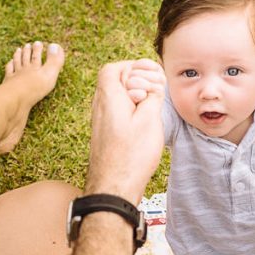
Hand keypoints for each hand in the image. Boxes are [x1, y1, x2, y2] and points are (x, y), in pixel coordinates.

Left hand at [86, 59, 164, 203]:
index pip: (113, 68)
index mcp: (108, 97)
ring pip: (116, 96)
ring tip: (151, 105)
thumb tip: (153, 86)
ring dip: (134, 95)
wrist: (113, 188)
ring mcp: (100, 121)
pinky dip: (130, 109)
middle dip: (136, 78)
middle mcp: (100, 107)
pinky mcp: (104, 133)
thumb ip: (152, 96)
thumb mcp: (150, 120)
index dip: (132, 66)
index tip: (150, 73)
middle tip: (154, 89)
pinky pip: (116, 111)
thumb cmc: (130, 156)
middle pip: (114, 80)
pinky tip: (144, 121)